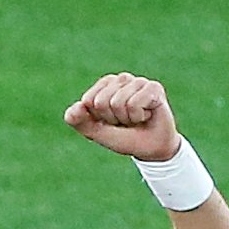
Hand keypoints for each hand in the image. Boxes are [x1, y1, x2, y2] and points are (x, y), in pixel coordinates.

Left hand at [63, 73, 180, 161]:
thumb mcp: (98, 133)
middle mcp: (122, 79)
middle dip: (112, 119)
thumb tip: (75, 108)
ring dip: (127, 119)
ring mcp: (138, 81)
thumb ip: (81, 122)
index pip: (88, 101)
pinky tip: (147, 115)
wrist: (152, 148)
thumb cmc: (125, 138)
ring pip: (118, 102)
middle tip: (125, 122)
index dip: (98, 118)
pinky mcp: (153, 87)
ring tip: (136, 119)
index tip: (110, 123)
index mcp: (105, 85)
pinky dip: (139, 116)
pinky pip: (134, 104)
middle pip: (102, 101)